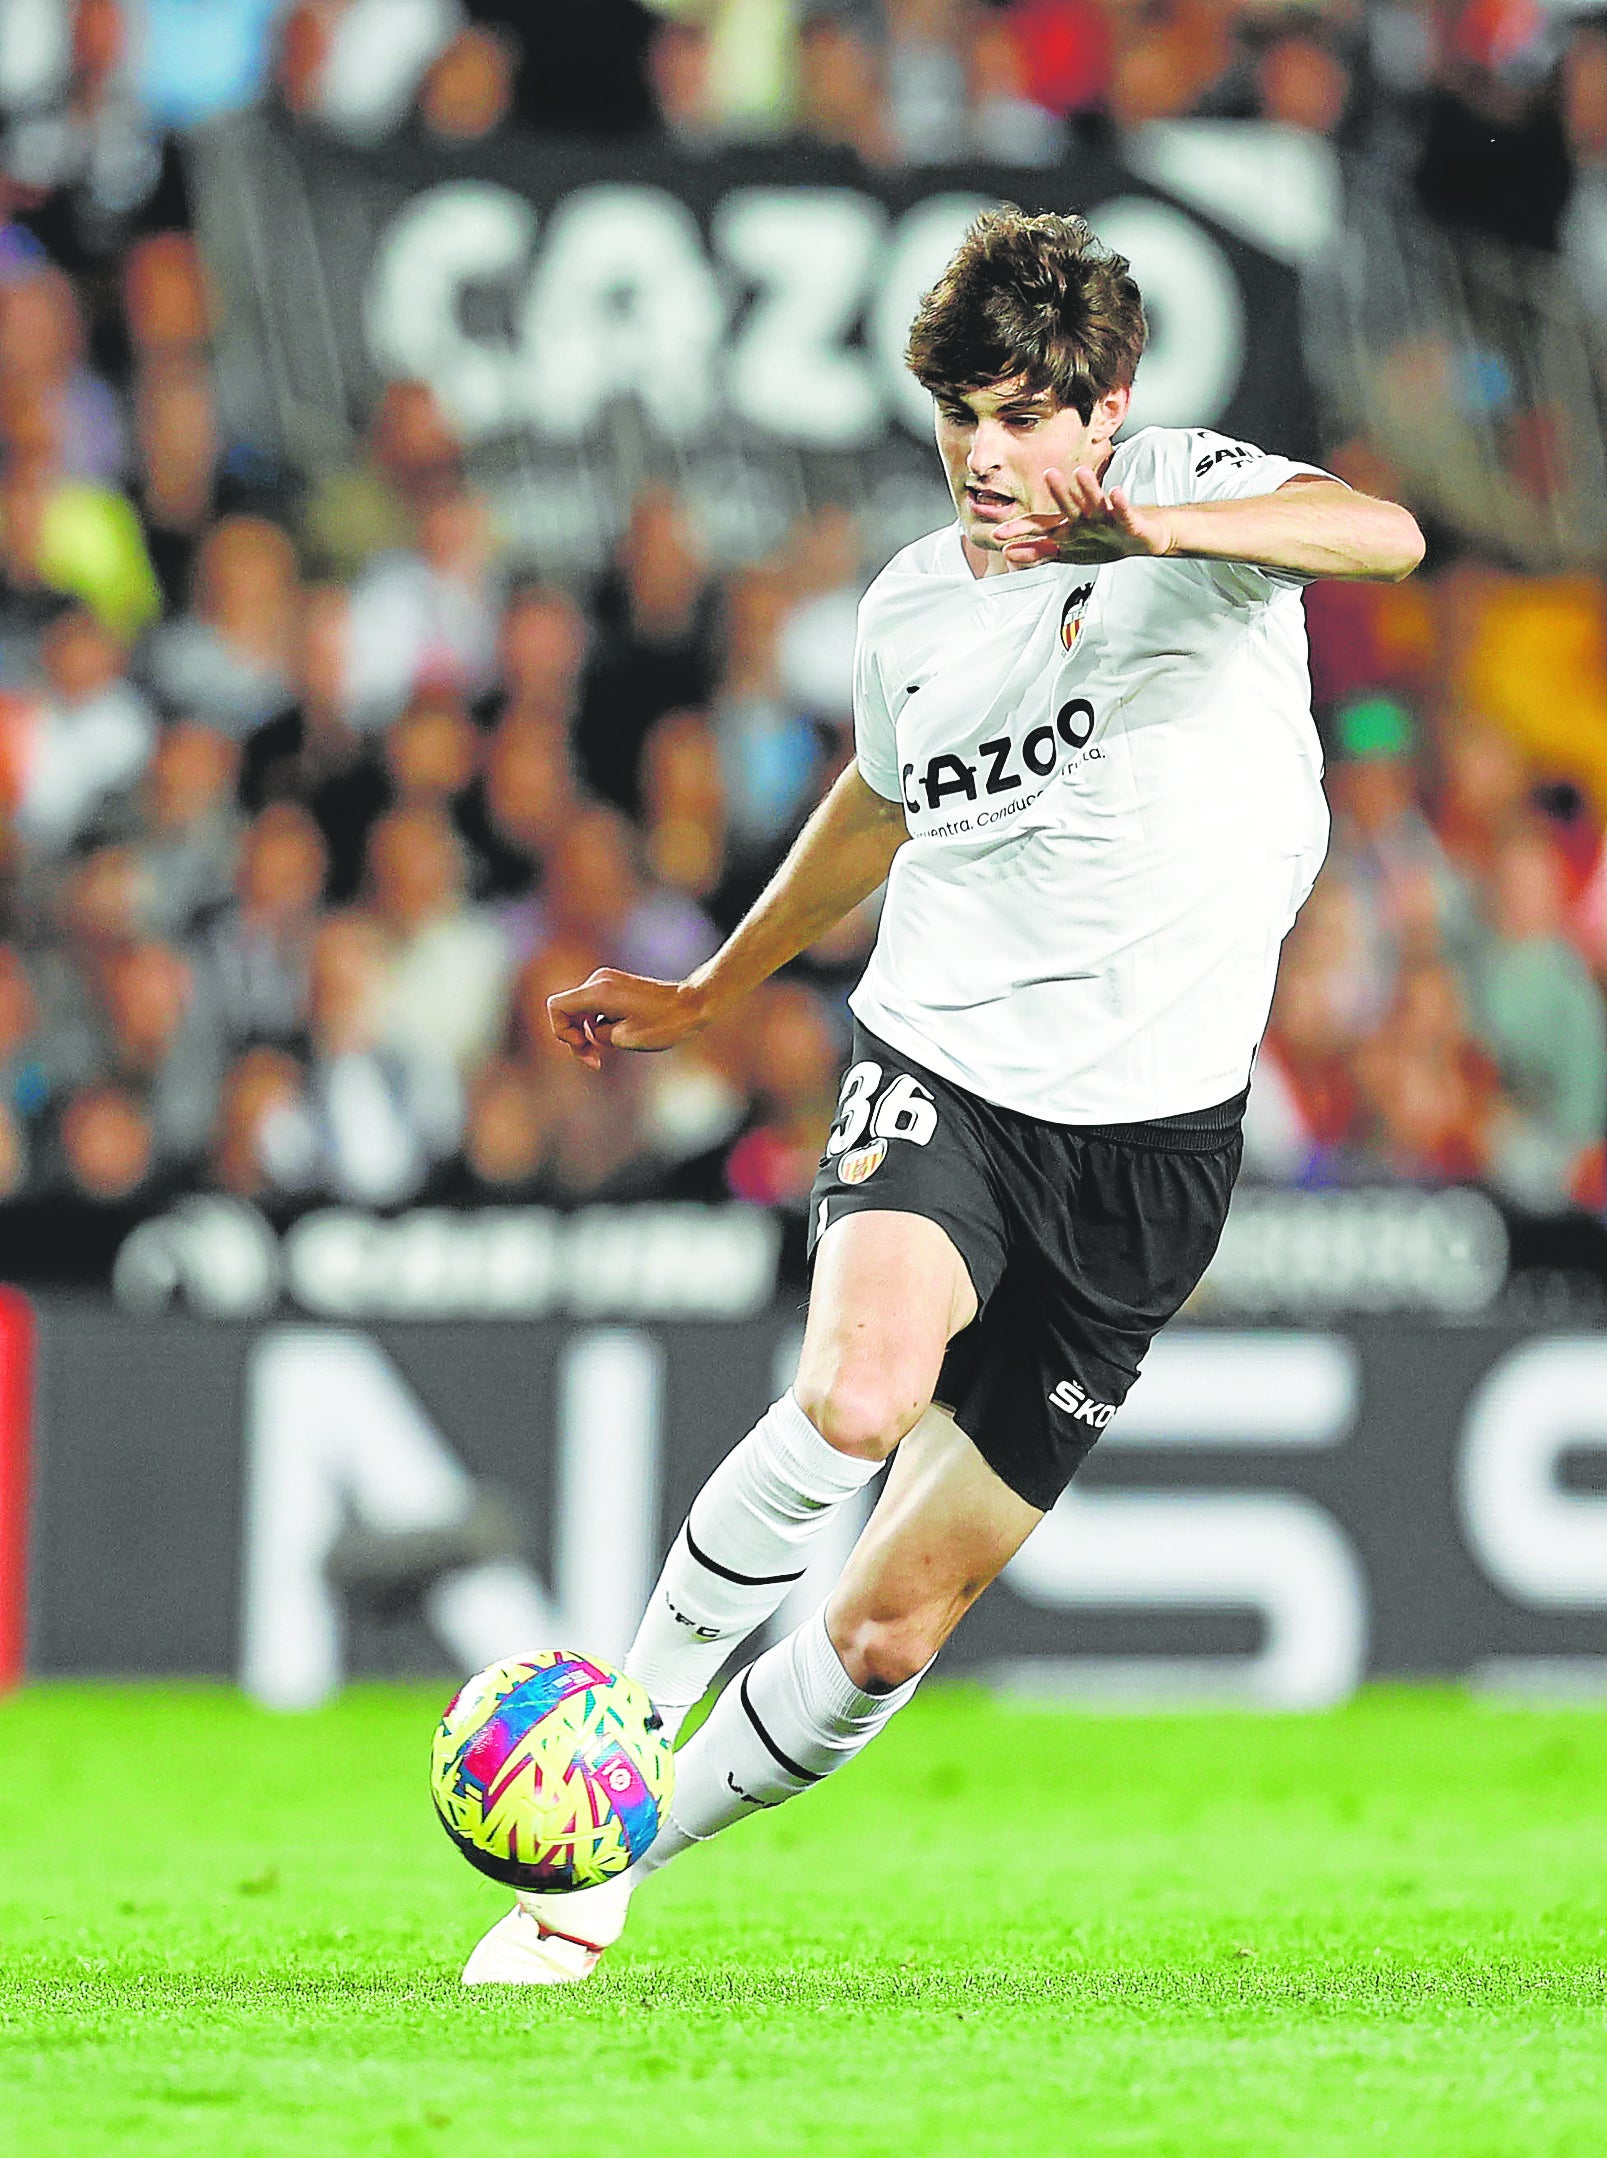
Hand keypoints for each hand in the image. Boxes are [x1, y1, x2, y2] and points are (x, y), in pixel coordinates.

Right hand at [546, 968, 707, 1069]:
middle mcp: (599, 981)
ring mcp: (608, 982)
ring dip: (588, 1034)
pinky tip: (617, 1040)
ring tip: (605, 1054)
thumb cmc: (665, 1023)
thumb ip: (597, 1036)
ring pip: (581, 1011)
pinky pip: (595, 1008)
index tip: (582, 1045)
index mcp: (598, 991)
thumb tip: (591, 1033)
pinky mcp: (617, 987)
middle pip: (568, 1011)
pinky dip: (598, 1026)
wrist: (694, 1005)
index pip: (556, 1007)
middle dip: (575, 1038)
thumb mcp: (624, 1039)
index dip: (561, 1031)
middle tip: (595, 1061)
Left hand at [991, 466, 1174, 568]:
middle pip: (1068, 507)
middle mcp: (1084, 518)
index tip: (998, 534)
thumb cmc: (1103, 539)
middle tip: (1048, 474)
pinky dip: (1121, 503)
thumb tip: (1008, 553)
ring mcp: (1106, 518)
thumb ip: (1038, 551)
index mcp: (1068, 526)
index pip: (1041, 524)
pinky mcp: (1128, 521)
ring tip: (1080, 472)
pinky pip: (1124, 512)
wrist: (1141, 537)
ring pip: (1096, 503)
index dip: (1021, 528)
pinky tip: (1116, 492)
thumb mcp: (1068, 550)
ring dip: (1088, 488)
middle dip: (1058, 493)